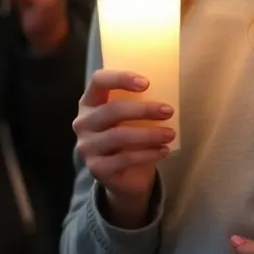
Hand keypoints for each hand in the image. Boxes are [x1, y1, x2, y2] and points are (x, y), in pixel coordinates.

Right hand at [72, 69, 174, 227]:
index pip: (98, 81)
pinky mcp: (96, 168)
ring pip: (119, 136)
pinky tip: (163, 150)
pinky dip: (148, 154)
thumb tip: (170, 87)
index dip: (120, 78)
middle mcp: (83, 122)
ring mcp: (87, 147)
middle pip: (112, 110)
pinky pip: (124, 158)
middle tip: (168, 111)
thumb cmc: (131, 134)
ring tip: (170, 134)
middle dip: (144, 109)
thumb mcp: (132, 115)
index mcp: (90, 101)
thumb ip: (140, 100)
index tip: (146, 83)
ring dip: (150, 134)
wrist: (125, 174)